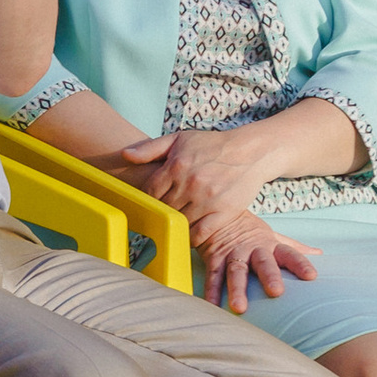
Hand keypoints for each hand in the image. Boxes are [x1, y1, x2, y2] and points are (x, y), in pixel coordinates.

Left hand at [116, 126, 272, 233]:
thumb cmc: (213, 144)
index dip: (149, 198)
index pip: (150, 191)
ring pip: (180, 222)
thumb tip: (125, 155)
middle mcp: (190, 183)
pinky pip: (200, 233)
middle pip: (164, 207)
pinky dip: (192, 237)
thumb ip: (151, 148)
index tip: (151, 202)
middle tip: (162, 214)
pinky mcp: (224, 212)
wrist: (251, 151)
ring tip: (176, 223)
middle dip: (162, 210)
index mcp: (177, 165)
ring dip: (177, 223)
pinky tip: (189, 234)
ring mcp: (207, 200)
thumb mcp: (180, 138)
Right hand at [193, 213, 320, 315]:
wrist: (217, 212)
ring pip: (236, 271)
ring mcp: (232, 253)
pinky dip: (211, 291)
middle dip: (269, 276)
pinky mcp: (214, 258)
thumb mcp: (273, 236)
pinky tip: (212, 306)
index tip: (311, 276)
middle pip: (263, 262)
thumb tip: (319, 253)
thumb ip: (294, 247)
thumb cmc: (249, 229)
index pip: (290, 254)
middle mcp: (253, 249)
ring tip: (239, 308)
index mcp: (270, 245)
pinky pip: (213, 276)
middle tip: (276, 292)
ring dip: (237, 289)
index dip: (300, 264)